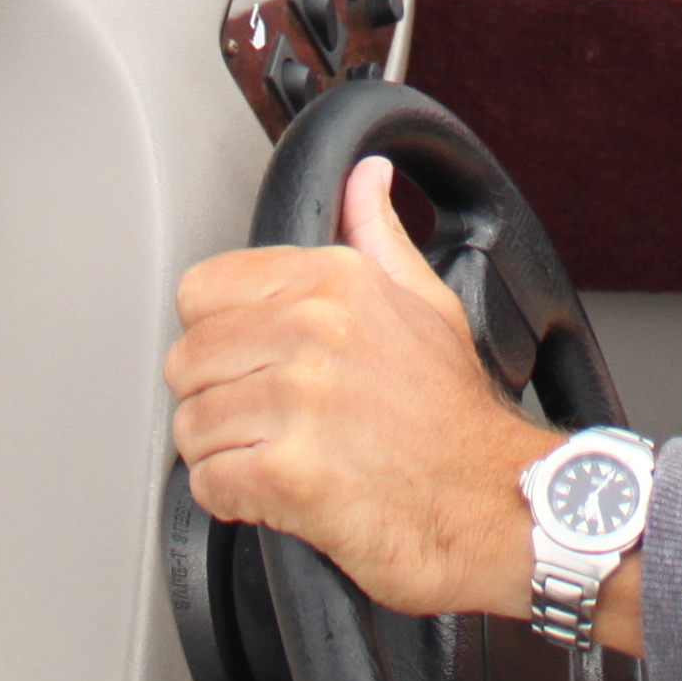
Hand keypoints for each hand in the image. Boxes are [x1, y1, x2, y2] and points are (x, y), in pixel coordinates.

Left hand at [168, 157, 573, 625]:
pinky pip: (208, 483)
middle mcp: (313, 330)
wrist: (494, 504)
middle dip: (214, 397)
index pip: (202, 290)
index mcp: (336, 281)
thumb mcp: (428, 304)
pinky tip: (276, 494)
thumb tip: (367, 176)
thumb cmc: (456, 415)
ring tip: (275, 456)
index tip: (250, 359)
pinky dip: (231, 500)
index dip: (218, 333)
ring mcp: (300, 402)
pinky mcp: (288, 474)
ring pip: (190, 425)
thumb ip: (379, 236)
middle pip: (187, 360)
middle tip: (264, 420)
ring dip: (222, 453)